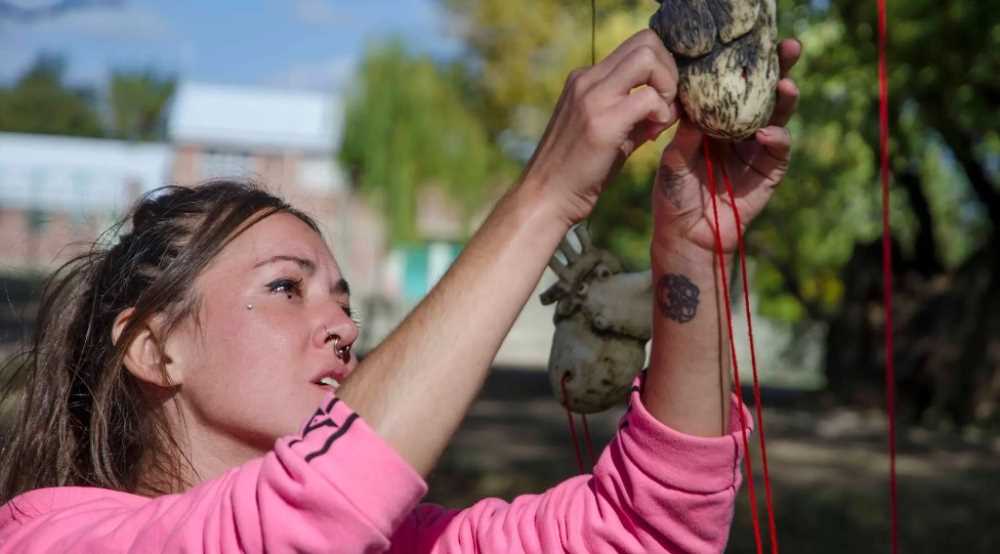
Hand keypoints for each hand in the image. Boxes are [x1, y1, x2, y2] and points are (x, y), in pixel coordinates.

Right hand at [522, 29, 680, 226]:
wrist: (546, 197)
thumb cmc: (577, 172)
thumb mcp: (606, 132)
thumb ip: (634, 113)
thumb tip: (669, 105)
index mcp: (585, 79)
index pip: (636, 45)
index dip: (660, 66)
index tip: (661, 99)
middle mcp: (586, 80)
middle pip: (646, 41)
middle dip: (669, 69)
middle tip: (666, 104)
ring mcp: (592, 97)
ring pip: (648, 58)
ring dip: (666, 86)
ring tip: (659, 118)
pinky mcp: (601, 121)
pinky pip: (648, 97)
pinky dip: (661, 113)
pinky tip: (652, 135)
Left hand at [652, 38, 801, 257]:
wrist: (685, 235)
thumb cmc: (674, 195)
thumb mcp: (673, 159)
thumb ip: (685, 133)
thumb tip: (692, 103)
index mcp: (715, 120)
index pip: (733, 86)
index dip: (744, 65)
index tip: (751, 42)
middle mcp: (739, 129)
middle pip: (764, 93)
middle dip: (779, 69)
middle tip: (789, 48)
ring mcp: (757, 149)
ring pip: (778, 116)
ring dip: (784, 99)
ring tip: (785, 85)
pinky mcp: (769, 171)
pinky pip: (779, 149)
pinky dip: (776, 138)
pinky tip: (766, 132)